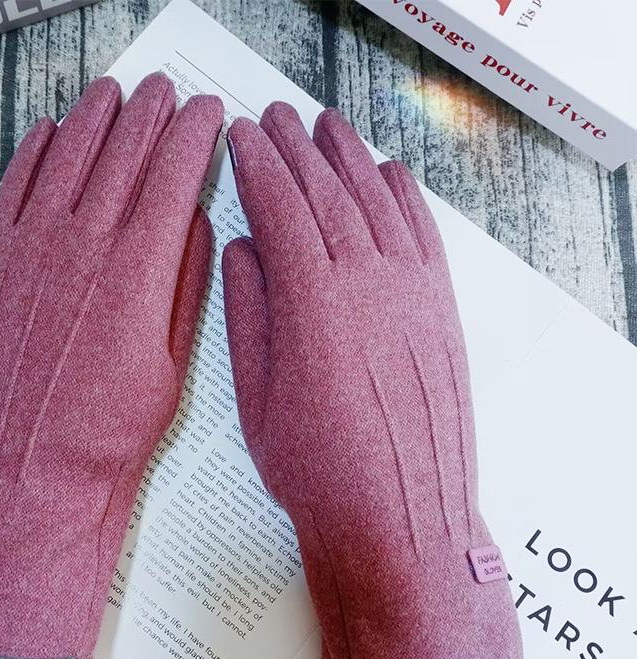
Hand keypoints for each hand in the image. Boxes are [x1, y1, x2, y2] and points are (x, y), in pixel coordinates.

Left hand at [0, 73, 223, 658]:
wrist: (30, 474)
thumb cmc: (107, 434)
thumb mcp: (172, 367)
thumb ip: (186, 287)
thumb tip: (195, 226)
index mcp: (139, 270)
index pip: (174, 175)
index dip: (195, 137)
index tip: (208, 115)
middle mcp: (85, 245)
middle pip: (125, 154)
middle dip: (153, 115)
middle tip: (168, 93)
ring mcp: (34, 249)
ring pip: (71, 157)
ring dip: (98, 118)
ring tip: (117, 94)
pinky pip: (17, 186)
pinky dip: (36, 151)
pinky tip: (53, 131)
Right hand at [223, 102, 524, 658]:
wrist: (398, 516)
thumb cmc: (316, 471)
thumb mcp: (257, 398)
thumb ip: (248, 314)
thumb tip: (241, 247)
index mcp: (312, 303)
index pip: (280, 209)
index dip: (257, 168)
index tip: (239, 138)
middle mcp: (368, 283)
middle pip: (328, 195)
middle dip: (296, 151)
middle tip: (274, 118)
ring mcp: (412, 292)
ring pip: (376, 203)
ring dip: (348, 160)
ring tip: (325, 127)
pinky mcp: (441, 310)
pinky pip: (423, 234)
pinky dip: (404, 196)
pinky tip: (387, 172)